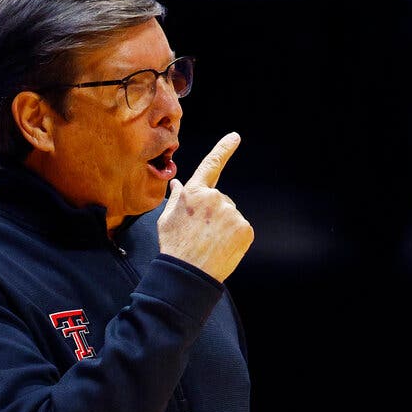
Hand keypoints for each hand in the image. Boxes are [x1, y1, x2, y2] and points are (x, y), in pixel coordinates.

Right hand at [157, 132, 253, 282]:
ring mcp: (232, 213)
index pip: (211, 165)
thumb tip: (177, 184)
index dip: (224, 149)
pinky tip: (221, 248)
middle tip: (201, 234)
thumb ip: (176, 198)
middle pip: (221, 200)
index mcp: (195, 192)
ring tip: (209, 244)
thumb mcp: (166, 219)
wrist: (188, 274)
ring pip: (230, 216)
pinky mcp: (244, 229)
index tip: (235, 137)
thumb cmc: (174, 248)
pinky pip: (241, 229)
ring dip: (223, 227)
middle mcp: (215, 198)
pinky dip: (234, 238)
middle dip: (214, 214)